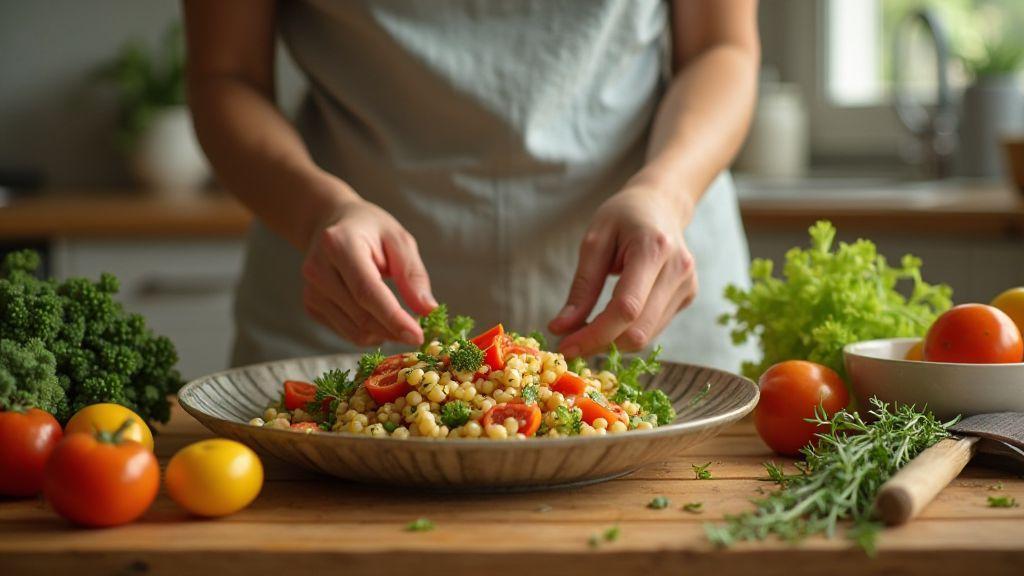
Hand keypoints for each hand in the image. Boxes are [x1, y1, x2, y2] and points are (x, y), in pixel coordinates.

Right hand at [301, 198, 436, 346]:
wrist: (331, 224)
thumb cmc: (370, 230)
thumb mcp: (398, 240)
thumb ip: (412, 274)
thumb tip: (428, 309)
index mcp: (339, 244)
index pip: (366, 291)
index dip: (393, 318)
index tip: (418, 336)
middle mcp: (318, 269)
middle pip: (361, 315)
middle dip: (394, 330)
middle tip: (418, 330)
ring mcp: (311, 290)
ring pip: (354, 331)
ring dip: (384, 334)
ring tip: (400, 320)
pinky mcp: (311, 305)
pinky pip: (346, 332)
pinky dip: (369, 332)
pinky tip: (378, 315)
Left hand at [548, 183, 697, 356]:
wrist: (661, 203)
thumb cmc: (623, 216)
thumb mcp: (594, 241)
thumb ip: (581, 287)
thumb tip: (561, 328)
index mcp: (653, 249)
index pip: (626, 308)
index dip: (594, 334)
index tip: (565, 346)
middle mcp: (678, 270)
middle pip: (638, 330)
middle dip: (600, 344)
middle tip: (570, 343)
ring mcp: (687, 285)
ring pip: (646, 336)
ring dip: (612, 342)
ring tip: (587, 330)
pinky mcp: (688, 296)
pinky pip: (653, 328)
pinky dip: (627, 332)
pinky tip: (611, 320)